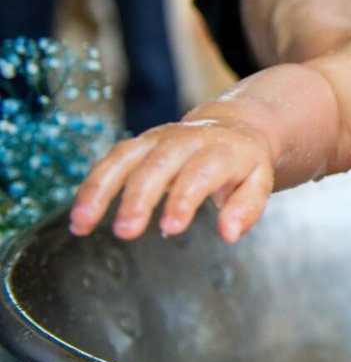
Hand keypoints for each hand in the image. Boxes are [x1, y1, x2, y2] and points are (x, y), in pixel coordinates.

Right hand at [70, 122, 274, 242]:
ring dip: (101, 190)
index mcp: (220, 150)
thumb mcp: (258, 183)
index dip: (184, 198)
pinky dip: (91, 186)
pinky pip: (110, 161)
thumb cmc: (243, 164)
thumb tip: (229, 234)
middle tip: (126, 231)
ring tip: (82, 223)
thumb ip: (246, 208)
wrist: (233, 128)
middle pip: (157, 165)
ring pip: (125, 158)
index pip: (200, 172)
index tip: (170, 228)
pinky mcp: (137, 144)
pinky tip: (80, 215)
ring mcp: (158, 139)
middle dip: (138, 198)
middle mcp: (185, 141)